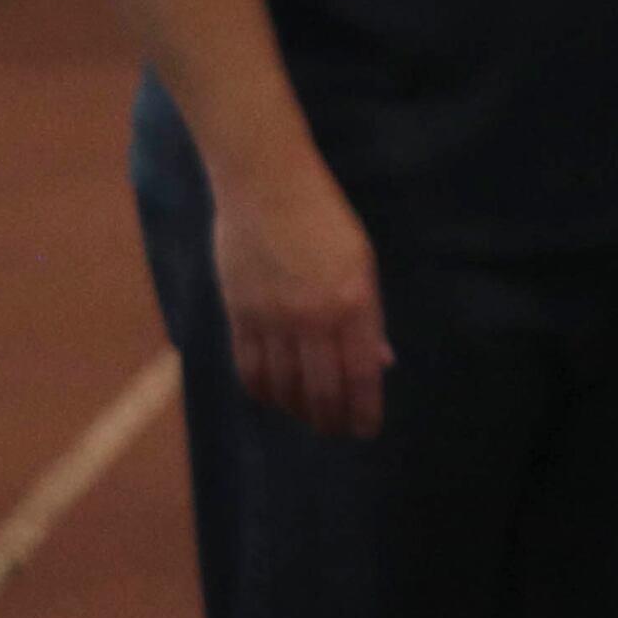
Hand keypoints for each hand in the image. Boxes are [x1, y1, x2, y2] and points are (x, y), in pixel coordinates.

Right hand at [218, 165, 392, 438]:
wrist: (267, 186)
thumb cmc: (325, 220)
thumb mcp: (363, 264)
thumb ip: (369, 317)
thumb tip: (379, 364)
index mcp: (352, 304)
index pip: (360, 375)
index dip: (362, 410)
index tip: (364, 430)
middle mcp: (312, 318)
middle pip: (320, 390)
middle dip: (329, 419)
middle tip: (334, 431)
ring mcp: (272, 318)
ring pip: (282, 386)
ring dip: (296, 409)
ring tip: (305, 415)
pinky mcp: (238, 313)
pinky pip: (247, 368)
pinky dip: (261, 391)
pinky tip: (271, 397)